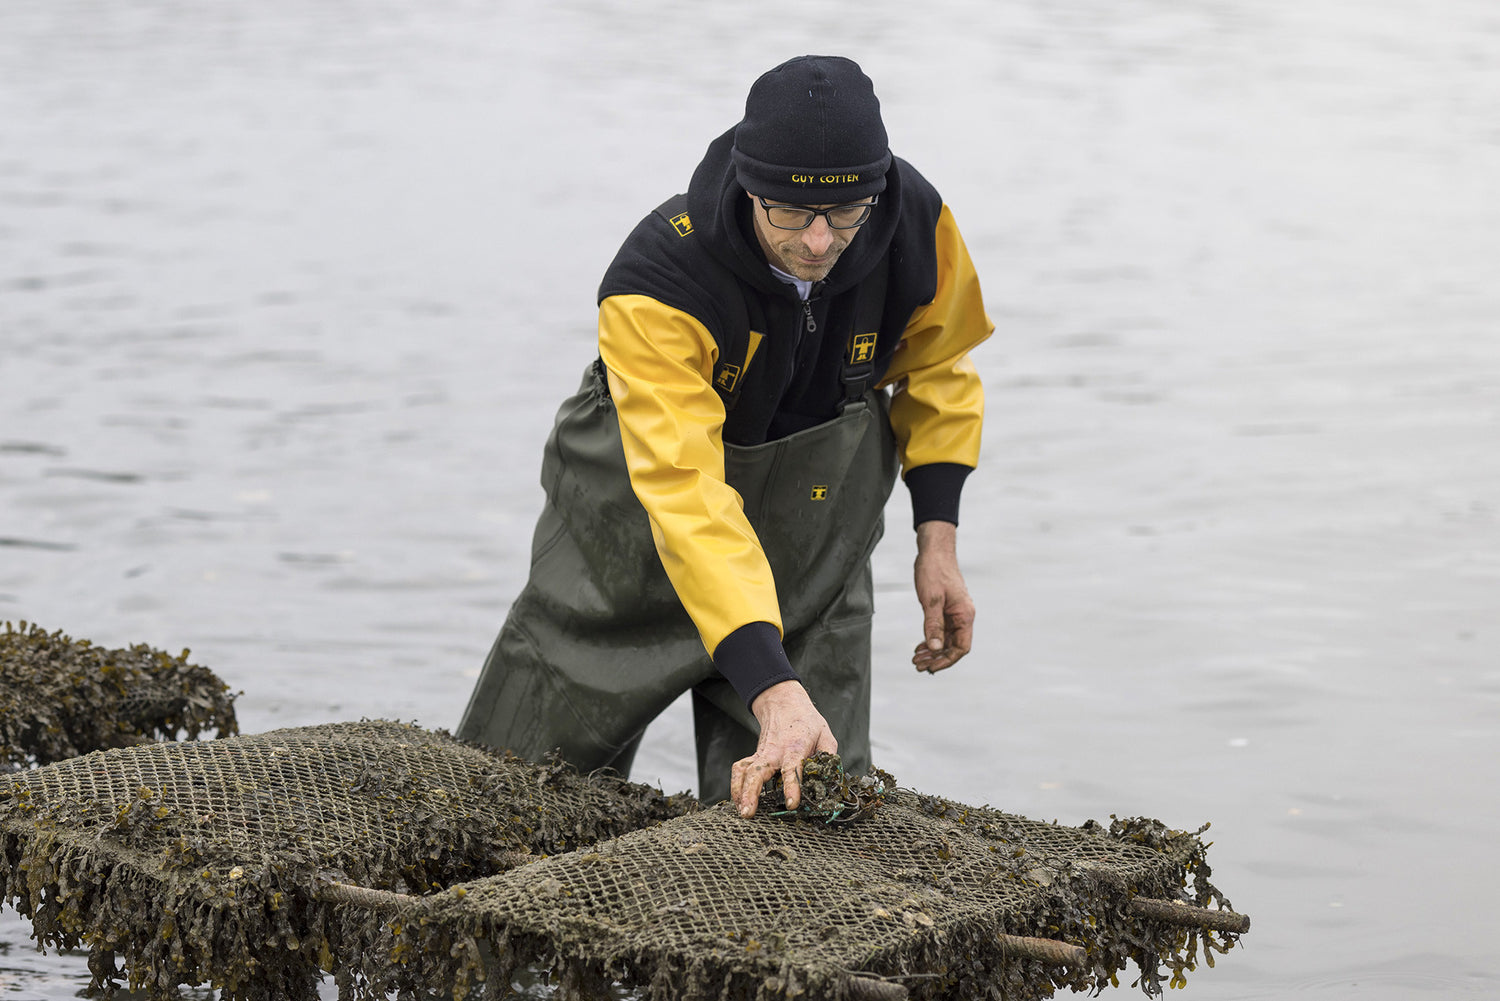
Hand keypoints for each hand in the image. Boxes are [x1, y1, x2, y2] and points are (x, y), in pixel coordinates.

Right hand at [730, 680, 836, 817]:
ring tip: (741, 810)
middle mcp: (774, 752)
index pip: (791, 769)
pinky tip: (738, 800)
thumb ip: (829, 756)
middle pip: (757, 772)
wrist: (783, 703)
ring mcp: (761, 754)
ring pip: (744, 772)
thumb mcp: (825, 734)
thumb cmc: (806, 720)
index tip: (791, 804)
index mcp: (794, 748)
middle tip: (748, 812)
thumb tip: (830, 777)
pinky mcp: (755, 756)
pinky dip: (736, 784)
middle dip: (750, 793)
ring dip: (739, 791)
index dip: (792, 787)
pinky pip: (740, 769)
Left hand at [912, 520, 973, 672]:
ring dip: (932, 651)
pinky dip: (931, 639)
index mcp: (965, 615)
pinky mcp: (946, 609)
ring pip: (946, 640)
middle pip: (953, 646)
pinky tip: (920, 646)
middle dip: (936, 658)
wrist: (934, 550)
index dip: (947, 660)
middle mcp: (963, 616)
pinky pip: (941, 630)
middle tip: (917, 665)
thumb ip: (933, 625)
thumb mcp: (931, 600)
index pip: (961, 647)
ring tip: (916, 659)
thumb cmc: (934, 571)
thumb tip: (935, 649)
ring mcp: (955, 613)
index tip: (930, 667)